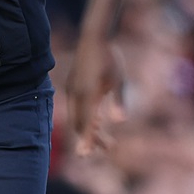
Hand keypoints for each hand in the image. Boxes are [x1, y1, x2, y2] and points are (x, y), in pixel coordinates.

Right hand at [65, 37, 125, 155]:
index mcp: (87, 95)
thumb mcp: (118, 79)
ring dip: (90, 129)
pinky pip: (78, 108)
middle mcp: (76, 95)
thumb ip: (119, 101)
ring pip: (78, 117)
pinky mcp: (74, 86)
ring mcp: (73, 90)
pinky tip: (99, 121)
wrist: (94, 37)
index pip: (85, 124)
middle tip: (110, 147)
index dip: (87, 141)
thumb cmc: (109, 58)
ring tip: (107, 140)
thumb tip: (119, 121)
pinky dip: (87, 117)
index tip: (86, 155)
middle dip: (92, 138)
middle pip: (80, 124)